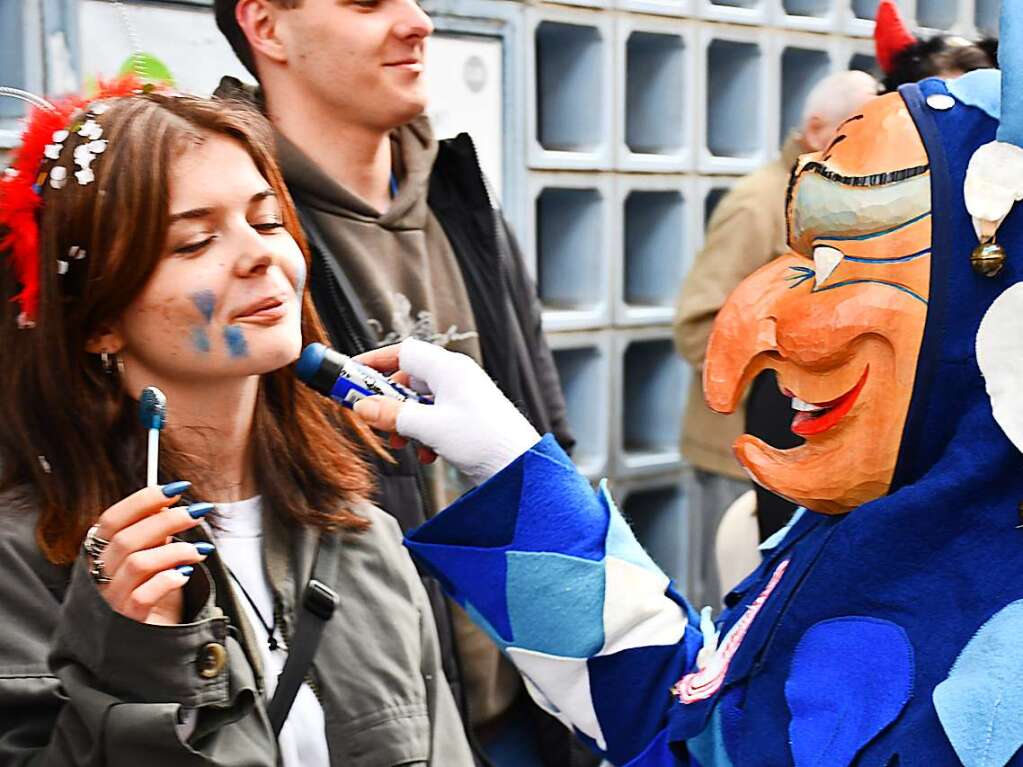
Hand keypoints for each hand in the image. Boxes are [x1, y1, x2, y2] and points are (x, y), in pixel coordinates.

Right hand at [89, 484, 210, 624]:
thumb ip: (153, 536)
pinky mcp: (128, 622)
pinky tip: (185, 574)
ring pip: (138, 564)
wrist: (144, 644)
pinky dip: (169, 580)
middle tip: (197, 513)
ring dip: (175, 550)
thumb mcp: (150, 560)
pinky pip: (145, 595)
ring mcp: (111, 601)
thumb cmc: (150, 595)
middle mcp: (98, 576)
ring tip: (200, 550)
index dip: (143, 501)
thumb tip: (169, 507)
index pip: (112, 520)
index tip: (175, 489)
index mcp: (99, 554)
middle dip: (167, 520)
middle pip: (126, 538)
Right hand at [352, 339, 541, 485]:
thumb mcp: (429, 428)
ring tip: (402, 443)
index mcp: (448, 368)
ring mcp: (463, 396)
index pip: (403, 352)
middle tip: (373, 420)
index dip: (375, 361)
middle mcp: (456, 376)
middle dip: (389, 402)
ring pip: (420, 401)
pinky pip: (436, 416)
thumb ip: (392, 416)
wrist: (520, 465)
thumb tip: (362, 407)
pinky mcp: (468, 416)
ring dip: (405, 422)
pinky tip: (428, 454)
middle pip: (409, 379)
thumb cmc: (484, 440)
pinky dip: (424, 432)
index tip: (351, 374)